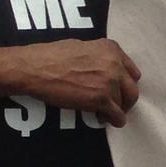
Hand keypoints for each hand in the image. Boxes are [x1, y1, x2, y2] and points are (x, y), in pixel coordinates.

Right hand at [0, 39, 141, 124]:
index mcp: (111, 49)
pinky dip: (115, 120)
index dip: (126, 83)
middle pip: (132, 88)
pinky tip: (107, 120)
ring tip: (107, 113)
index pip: (131, 71)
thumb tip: (105, 67)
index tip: (120, 90)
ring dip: (117, 109)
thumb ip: (99, 57)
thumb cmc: (50, 57)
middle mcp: (115, 64)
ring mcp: (110, 82)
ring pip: (124, 102)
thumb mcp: (82, 46)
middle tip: (118, 105)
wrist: (33, 68)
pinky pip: (117, 115)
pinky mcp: (101, 99)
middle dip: (126, 98)